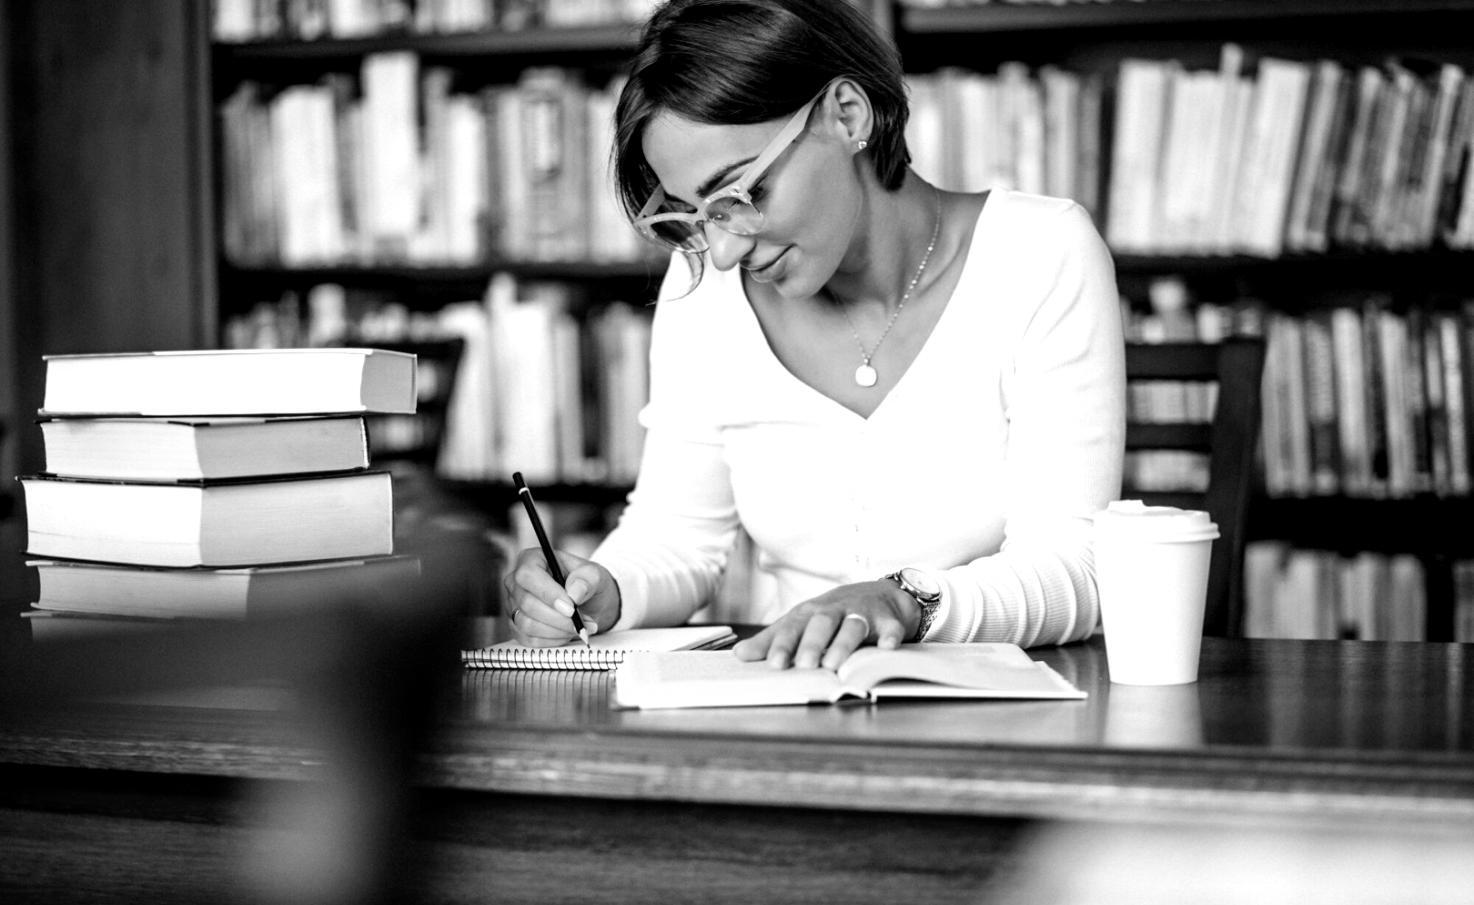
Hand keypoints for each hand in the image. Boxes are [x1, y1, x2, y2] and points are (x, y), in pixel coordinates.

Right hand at [502, 547, 621, 646]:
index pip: (529, 575)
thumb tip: (574, 593)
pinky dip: (552, 640)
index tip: (571, 608)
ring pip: (527, 624)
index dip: (548, 593)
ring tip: (580, 627)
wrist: (589, 603)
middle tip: (583, 622)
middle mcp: (516, 582)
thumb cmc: (587, 584)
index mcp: (531, 560)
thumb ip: (587, 580)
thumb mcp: (595, 575)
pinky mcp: (516, 626)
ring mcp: (514, 605)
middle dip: (559, 618)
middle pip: (528, 603)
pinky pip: (528, 639)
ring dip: (558, 631)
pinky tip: (567, 634)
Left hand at [732, 580, 918, 669]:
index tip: (775, 664)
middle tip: (805, 664)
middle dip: (812, 643)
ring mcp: (862, 613)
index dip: (783, 645)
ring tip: (834, 663)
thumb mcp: (802, 622)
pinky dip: (889, 636)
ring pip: (852, 625)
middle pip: (822, 624)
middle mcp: (834, 610)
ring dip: (843, 643)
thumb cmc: (833, 613)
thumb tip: (740, 655)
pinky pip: (890, 628)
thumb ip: (773, 640)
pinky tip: (886, 648)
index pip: (793, 628)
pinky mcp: (888, 620)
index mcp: (810, 614)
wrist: (879, 594)